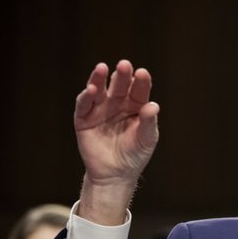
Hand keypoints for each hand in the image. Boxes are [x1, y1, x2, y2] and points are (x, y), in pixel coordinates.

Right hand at [74, 60, 159, 223]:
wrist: (115, 174)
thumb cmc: (135, 155)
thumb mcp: (146, 139)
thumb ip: (149, 122)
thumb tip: (153, 105)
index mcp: (136, 106)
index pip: (139, 90)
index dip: (141, 82)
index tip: (143, 73)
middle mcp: (117, 104)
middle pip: (119, 86)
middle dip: (122, 75)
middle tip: (124, 65)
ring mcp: (100, 109)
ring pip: (99, 90)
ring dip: (99, 78)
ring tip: (102, 68)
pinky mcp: (84, 118)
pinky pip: (84, 104)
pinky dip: (86, 96)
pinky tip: (92, 90)